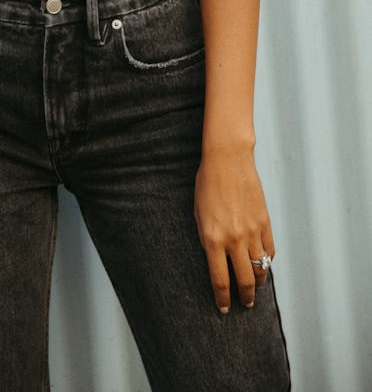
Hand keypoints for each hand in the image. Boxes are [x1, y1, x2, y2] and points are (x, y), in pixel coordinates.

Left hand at [194, 145, 274, 313]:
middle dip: (245, 297)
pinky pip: (269, 250)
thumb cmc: (207, 184)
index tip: (224, 308)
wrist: (228, 160)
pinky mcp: (265, 222)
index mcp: (213, 238)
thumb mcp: (198, 214)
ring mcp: (252, 231)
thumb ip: (207, 239)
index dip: (223, 298)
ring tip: (254, 287)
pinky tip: (263, 263)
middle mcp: (234, 239)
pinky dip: (267, 260)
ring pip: (260, 268)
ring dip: (258, 281)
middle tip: (245, 305)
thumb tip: (216, 260)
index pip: (220, 279)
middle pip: (244, 280)